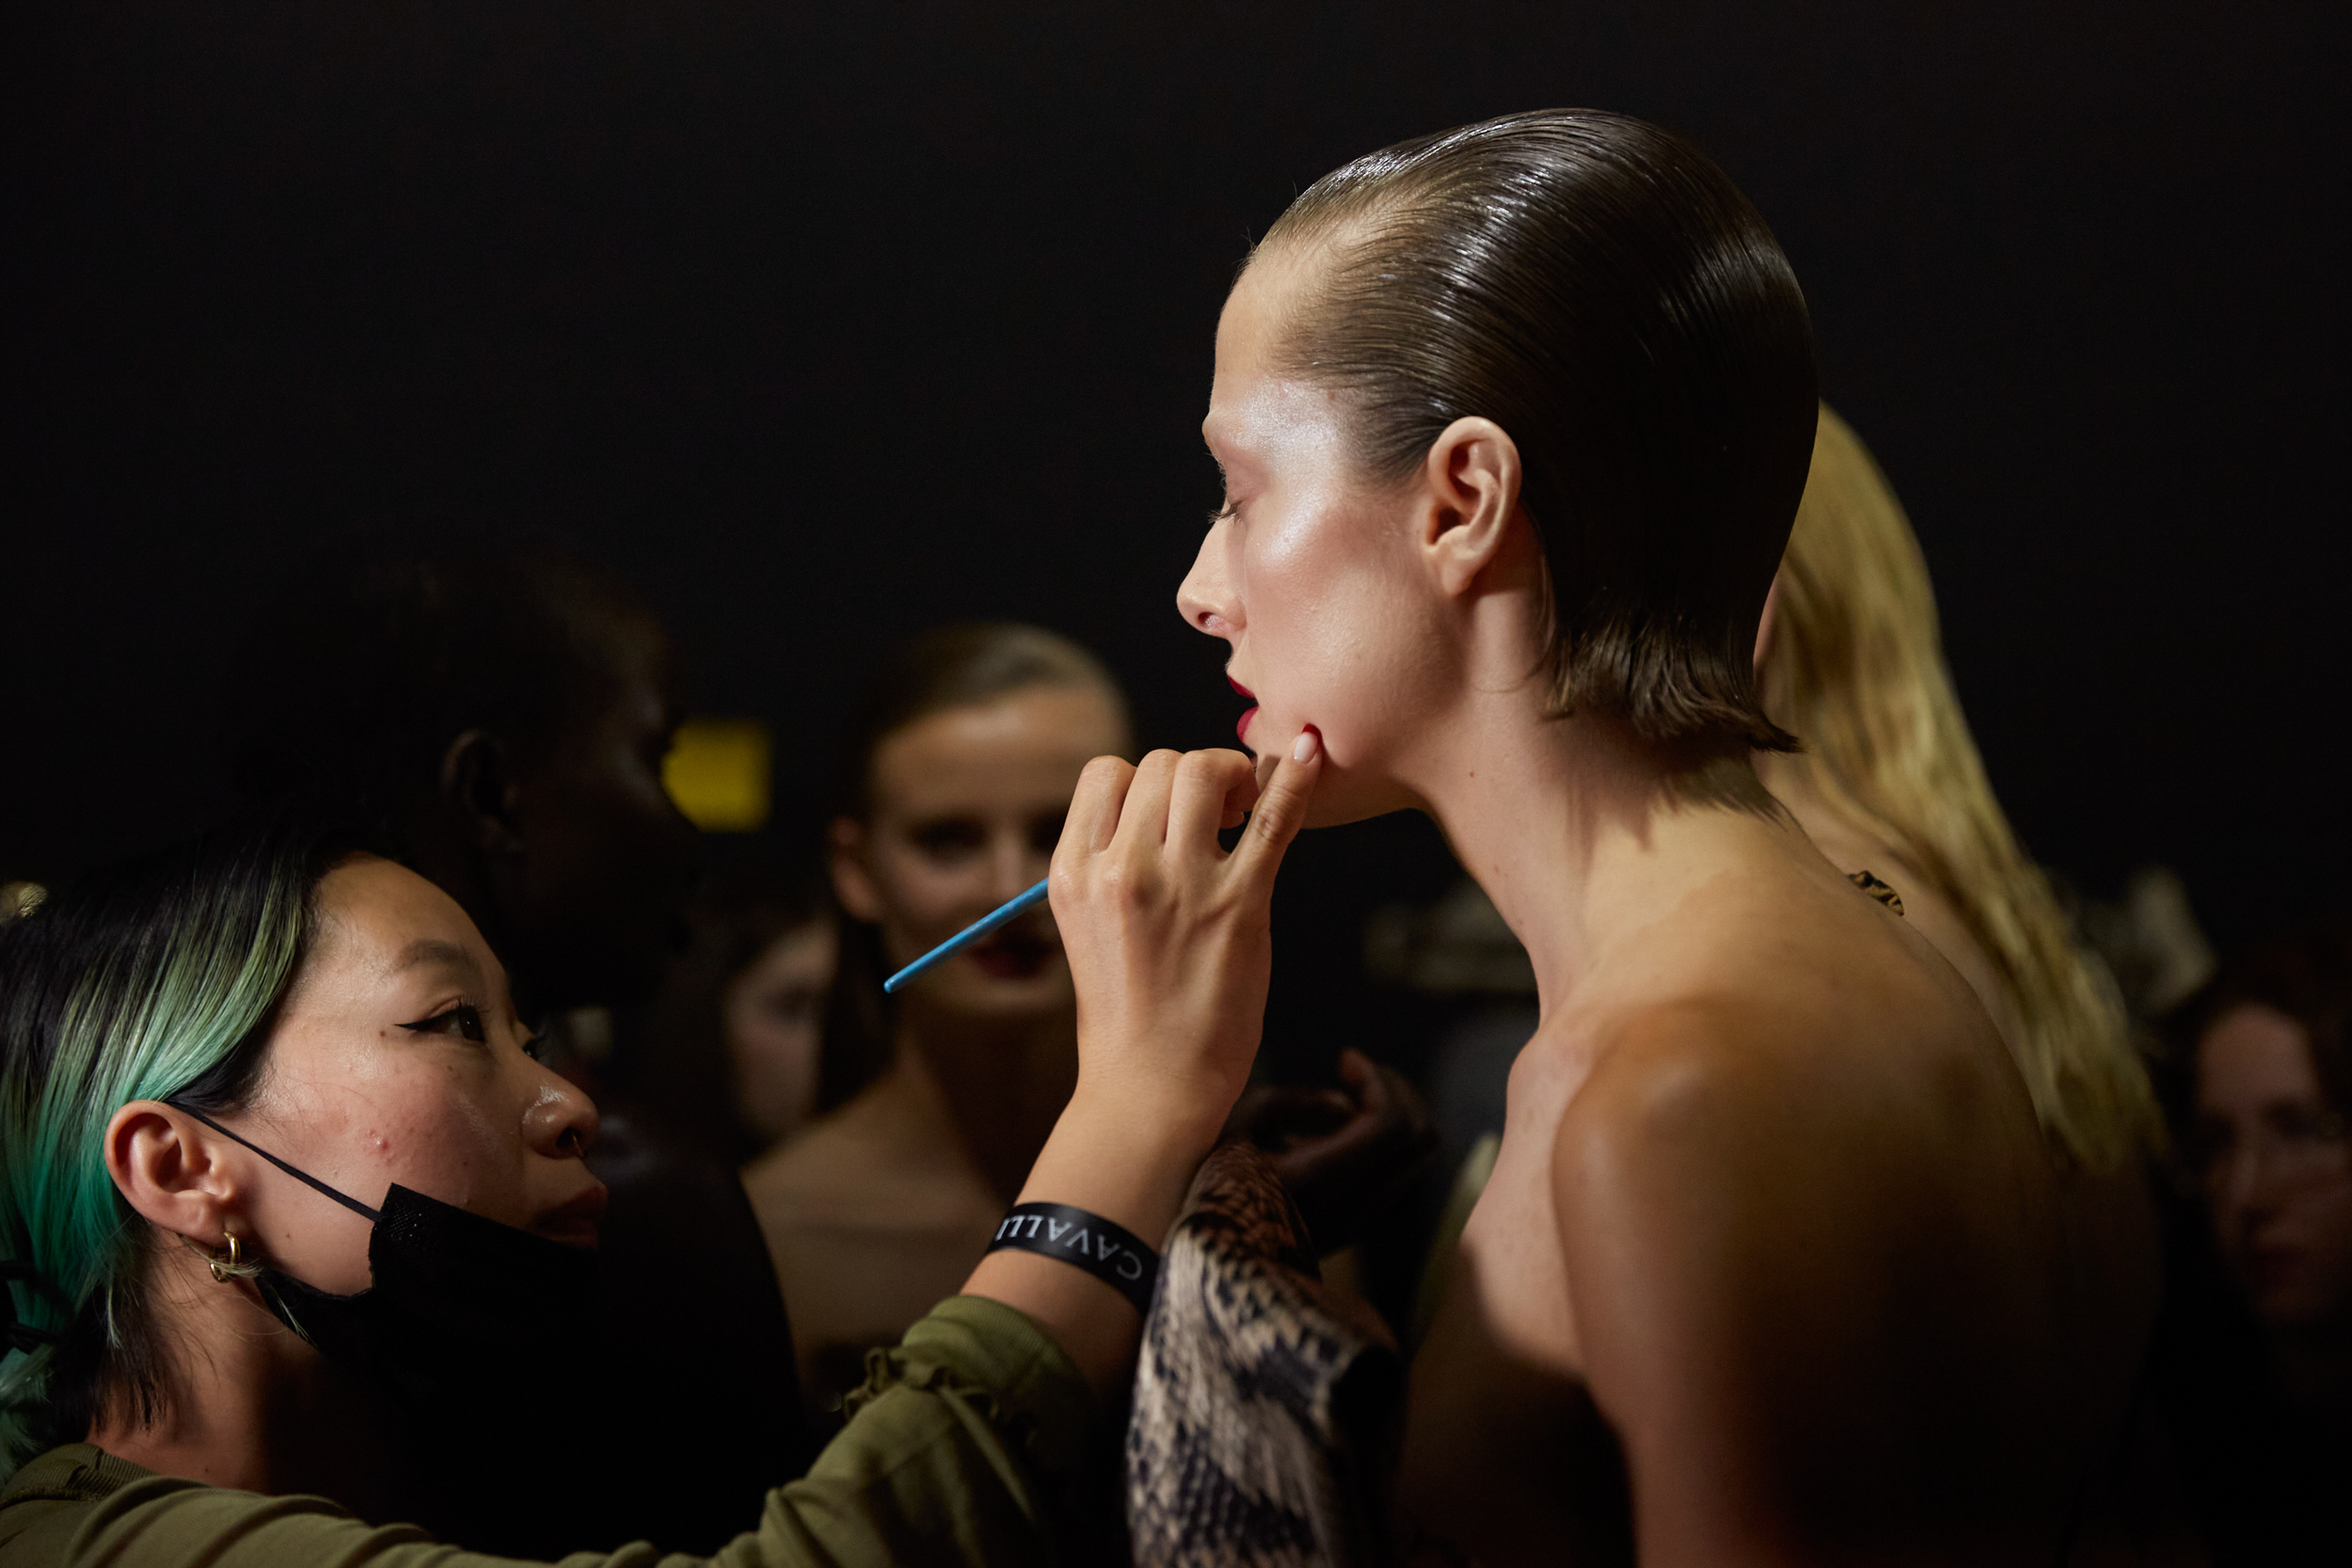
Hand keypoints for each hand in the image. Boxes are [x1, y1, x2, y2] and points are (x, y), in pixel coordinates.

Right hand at [1051, 729, 1322, 1152]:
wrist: (1151, 1088)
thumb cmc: (1126, 1013)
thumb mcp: (1087, 926)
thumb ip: (1109, 863)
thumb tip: (1158, 806)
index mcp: (1074, 873)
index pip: (1105, 773)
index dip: (1144, 780)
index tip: (1169, 814)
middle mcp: (1120, 870)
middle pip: (1160, 763)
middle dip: (1194, 775)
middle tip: (1220, 812)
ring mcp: (1181, 885)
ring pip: (1206, 771)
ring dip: (1231, 776)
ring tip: (1242, 814)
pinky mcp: (1240, 905)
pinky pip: (1273, 818)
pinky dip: (1295, 780)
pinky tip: (1312, 758)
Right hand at [1227, 1048, 1435, 1252]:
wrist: (1214, 1266)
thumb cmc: (1211, 1190)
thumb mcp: (1234, 1131)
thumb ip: (1288, 1103)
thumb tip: (1343, 1106)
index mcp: (1324, 1178)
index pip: (1391, 1123)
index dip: (1377, 1081)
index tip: (1342, 1059)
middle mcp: (1356, 1203)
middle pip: (1421, 1136)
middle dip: (1396, 1091)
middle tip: (1352, 1072)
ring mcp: (1362, 1218)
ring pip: (1414, 1154)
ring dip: (1389, 1113)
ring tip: (1344, 1098)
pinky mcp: (1357, 1222)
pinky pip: (1395, 1168)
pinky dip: (1380, 1138)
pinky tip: (1335, 1128)